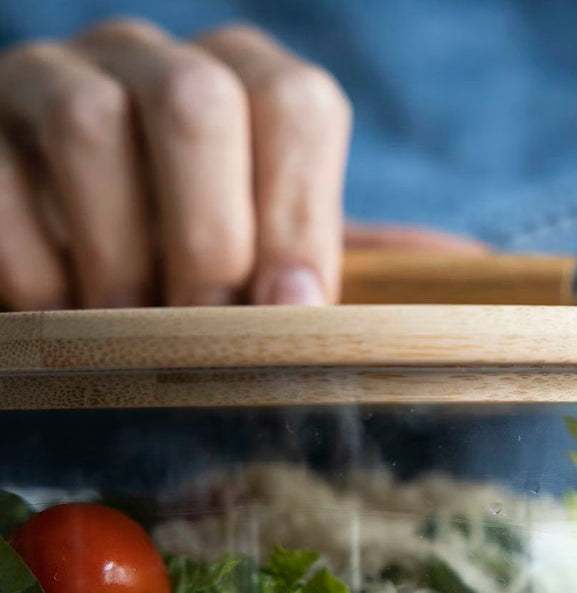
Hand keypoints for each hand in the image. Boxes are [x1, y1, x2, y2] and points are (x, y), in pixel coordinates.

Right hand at [0, 19, 350, 308]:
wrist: (79, 257)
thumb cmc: (193, 263)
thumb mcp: (260, 260)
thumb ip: (296, 274)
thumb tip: (319, 313)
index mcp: (244, 80)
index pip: (294, 104)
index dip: (297, 216)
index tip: (287, 308)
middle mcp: (152, 58)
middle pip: (196, 102)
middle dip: (209, 239)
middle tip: (206, 329)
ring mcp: (54, 75)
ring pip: (87, 125)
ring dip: (119, 254)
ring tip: (134, 328)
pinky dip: (37, 268)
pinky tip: (65, 313)